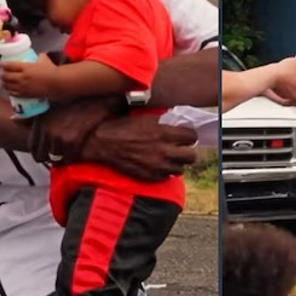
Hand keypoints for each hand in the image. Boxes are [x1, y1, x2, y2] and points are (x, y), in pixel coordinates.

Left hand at [0, 53, 58, 98]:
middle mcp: (22, 77)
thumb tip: (38, 56)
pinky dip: (10, 91)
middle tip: (0, 73)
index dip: (4, 64)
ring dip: (3, 83)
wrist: (57, 83)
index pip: (10, 65)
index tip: (1, 64)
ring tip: (1, 82)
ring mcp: (23, 87)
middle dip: (1, 74)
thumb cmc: (51, 70)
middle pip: (7, 76)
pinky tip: (8, 90)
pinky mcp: (26, 94)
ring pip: (9, 86)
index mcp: (25, 67)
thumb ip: (39, 57)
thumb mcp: (44, 60)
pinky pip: (14, 93)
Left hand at [29, 97, 120, 163]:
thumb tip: (13, 120)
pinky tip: (75, 152)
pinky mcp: (73, 142)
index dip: (38, 153)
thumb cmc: (71, 103)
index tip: (44, 154)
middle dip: (48, 158)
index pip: (32, 147)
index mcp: (39, 123)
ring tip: (66, 153)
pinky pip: (68, 159)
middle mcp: (47, 131)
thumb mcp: (48, 107)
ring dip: (60, 158)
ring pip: (56, 159)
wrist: (93, 101)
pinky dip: (71, 158)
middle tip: (56, 155)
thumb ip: (30, 116)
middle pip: (42, 156)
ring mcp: (59, 137)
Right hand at [82, 114, 197, 181]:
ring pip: (180, 169)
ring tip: (168, 158)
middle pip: (191, 156)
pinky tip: (157, 164)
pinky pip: (166, 177)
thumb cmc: (123, 127)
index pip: (192, 137)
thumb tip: (175, 122)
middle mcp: (164, 151)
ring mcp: (157, 166)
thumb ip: (164, 122)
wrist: (103, 142)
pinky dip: (164, 172)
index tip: (184, 136)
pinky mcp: (149, 176)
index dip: (188, 136)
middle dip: (187, 151)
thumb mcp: (146, 118)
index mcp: (164, 133)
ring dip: (176, 163)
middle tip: (180, 148)